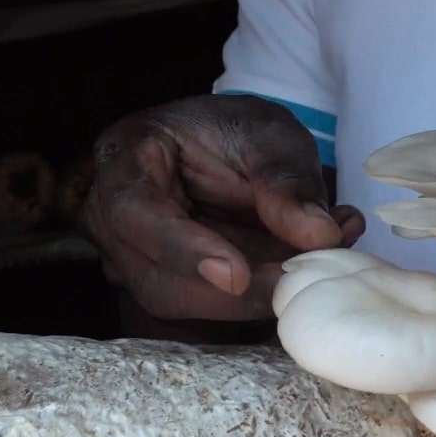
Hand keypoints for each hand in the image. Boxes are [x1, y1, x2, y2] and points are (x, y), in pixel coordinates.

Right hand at [80, 94, 363, 321]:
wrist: (228, 147)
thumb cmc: (237, 130)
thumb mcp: (271, 135)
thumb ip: (289, 182)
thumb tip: (322, 235)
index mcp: (126, 154)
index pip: (132, 211)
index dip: (181, 249)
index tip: (236, 274)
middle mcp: (113, 215)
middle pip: (156, 277)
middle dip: (236, 290)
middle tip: (302, 274)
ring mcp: (135, 256)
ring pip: (185, 302)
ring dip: (255, 295)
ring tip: (316, 260)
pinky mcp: (169, 284)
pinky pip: (211, 306)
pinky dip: (261, 295)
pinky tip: (304, 267)